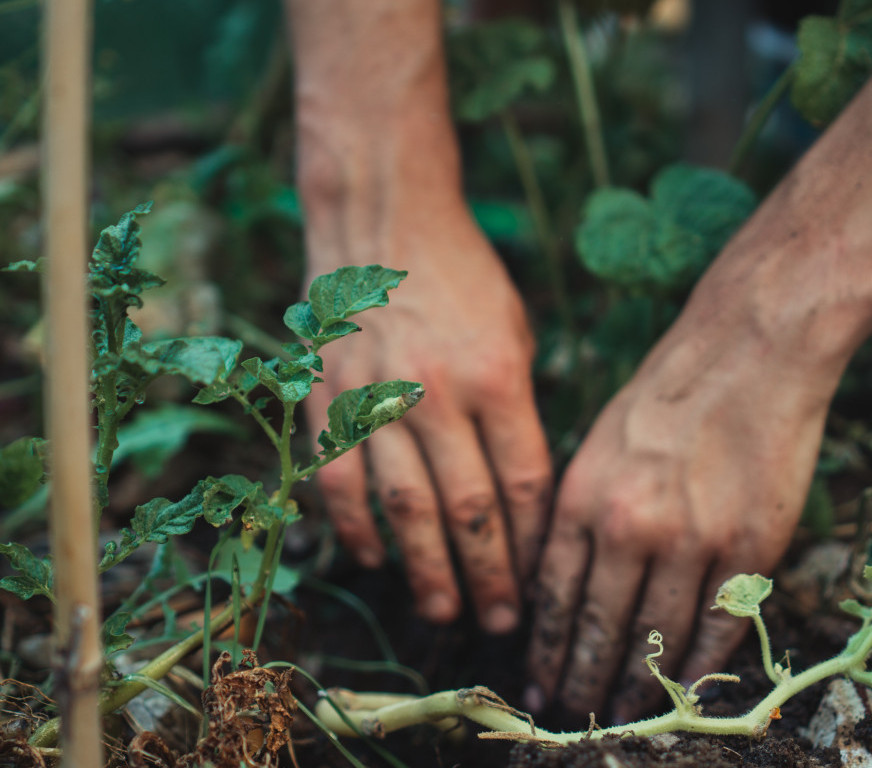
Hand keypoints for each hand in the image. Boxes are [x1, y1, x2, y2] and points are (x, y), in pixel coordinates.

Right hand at [305, 209, 551, 633]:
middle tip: (500, 624)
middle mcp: (438, 394)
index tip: (542, 582)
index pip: (523, 483)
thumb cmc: (463, 277)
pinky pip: (341, 479)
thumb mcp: (514, 332)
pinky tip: (374, 560)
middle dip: (489, 576)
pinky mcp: (329, 397)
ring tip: (444, 611)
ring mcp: (377, 397)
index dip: (533, 542)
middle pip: (469, 509)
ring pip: (404, 508)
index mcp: (498, 376)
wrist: (382, 220)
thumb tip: (523, 493)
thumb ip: (519, 410)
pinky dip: (356, 527)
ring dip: (425, 569)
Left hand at [526, 295, 838, 721]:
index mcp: (582, 496)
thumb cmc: (669, 390)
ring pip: (657, 638)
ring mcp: (692, 540)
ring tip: (623, 712)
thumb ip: (579, 512)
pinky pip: (718, 627)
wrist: (750, 349)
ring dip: (638, 685)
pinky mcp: (749, 547)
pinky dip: (700, 667)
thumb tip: (560, 583)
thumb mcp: (598, 442)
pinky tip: (685, 689)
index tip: (539, 682)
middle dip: (582, 679)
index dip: (546, 649)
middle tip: (573, 712)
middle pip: (599, 628)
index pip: (554, 596)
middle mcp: (629, 525)